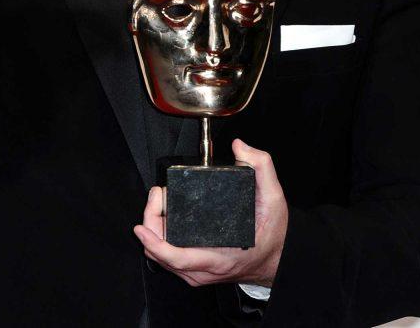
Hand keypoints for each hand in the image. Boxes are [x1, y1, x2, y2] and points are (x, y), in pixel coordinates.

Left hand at [133, 139, 288, 287]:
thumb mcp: (274, 198)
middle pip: (162, 255)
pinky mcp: (195, 270)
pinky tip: (164, 217)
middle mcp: (205, 269)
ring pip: (161, 258)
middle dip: (150, 222)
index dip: (155, 244)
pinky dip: (159, 238)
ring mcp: (198, 272)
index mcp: (221, 257)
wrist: (278, 259)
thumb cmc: (273, 234)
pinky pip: (168, 258)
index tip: (141, 227)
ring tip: (160, 201)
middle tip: (157, 195)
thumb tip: (240, 148)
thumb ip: (261, 168)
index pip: (179, 258)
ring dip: (154, 229)